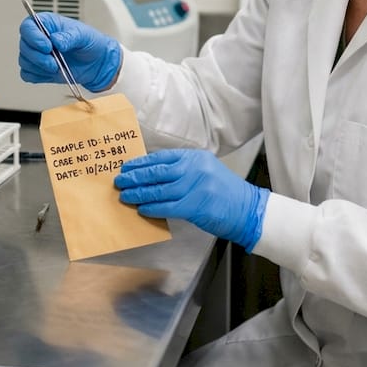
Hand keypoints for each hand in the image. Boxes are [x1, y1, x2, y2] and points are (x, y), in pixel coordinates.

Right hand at [18, 12, 122, 91]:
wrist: (97, 63)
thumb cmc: (90, 43)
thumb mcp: (83, 35)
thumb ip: (69, 36)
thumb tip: (55, 40)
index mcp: (46, 24)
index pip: (28, 27)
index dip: (33, 37)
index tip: (47, 47)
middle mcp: (38, 38)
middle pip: (24, 46)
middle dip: (38, 57)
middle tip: (54, 62)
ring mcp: (37, 54)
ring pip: (24, 61)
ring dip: (39, 67)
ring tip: (56, 68)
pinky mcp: (38, 69)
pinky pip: (27, 74)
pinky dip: (38, 76)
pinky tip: (52, 73)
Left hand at [114, 149, 269, 251]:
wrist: (247, 209)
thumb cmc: (224, 192)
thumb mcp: (205, 171)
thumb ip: (182, 170)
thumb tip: (152, 174)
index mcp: (195, 157)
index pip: (161, 157)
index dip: (141, 162)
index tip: (127, 167)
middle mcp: (194, 168)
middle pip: (157, 172)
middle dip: (135, 177)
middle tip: (119, 181)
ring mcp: (195, 186)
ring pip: (158, 190)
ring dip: (139, 193)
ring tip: (125, 195)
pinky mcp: (195, 205)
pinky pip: (167, 206)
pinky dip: (152, 208)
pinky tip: (141, 209)